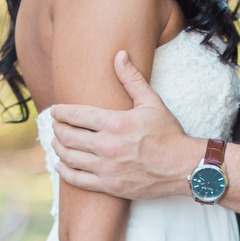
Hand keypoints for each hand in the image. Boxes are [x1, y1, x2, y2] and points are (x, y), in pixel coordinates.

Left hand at [52, 50, 204, 199]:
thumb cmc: (168, 134)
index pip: (76, 115)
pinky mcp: (110, 185)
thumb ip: (131, 79)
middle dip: (57, 129)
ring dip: (58, 148)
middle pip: (68, 136)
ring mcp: (107, 168)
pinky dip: (65, 172)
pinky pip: (78, 179)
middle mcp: (108, 146)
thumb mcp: (152, 102)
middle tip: (56, 125)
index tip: (56, 111)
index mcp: (116, 123)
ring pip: (69, 157)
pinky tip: (61, 165)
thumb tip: (119, 55)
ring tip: (57, 142)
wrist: (183, 167)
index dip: (60, 112)